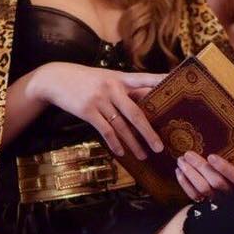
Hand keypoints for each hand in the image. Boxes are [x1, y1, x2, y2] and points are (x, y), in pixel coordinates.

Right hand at [30, 62, 165, 159]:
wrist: (55, 78)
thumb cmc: (84, 80)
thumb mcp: (105, 78)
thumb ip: (123, 89)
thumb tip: (143, 104)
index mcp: (120, 77)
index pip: (145, 79)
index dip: (161, 81)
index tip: (178, 84)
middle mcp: (113, 87)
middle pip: (136, 112)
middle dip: (149, 132)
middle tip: (159, 147)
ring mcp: (100, 99)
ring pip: (122, 126)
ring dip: (133, 143)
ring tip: (143, 155)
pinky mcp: (88, 110)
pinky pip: (106, 130)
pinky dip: (115, 143)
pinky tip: (121, 152)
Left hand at [175, 149, 233, 200]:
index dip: (225, 168)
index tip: (212, 157)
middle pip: (216, 183)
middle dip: (200, 167)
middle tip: (188, 153)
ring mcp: (220, 201)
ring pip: (203, 190)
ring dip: (190, 174)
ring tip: (181, 160)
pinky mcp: (207, 205)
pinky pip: (194, 197)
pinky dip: (185, 185)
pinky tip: (178, 172)